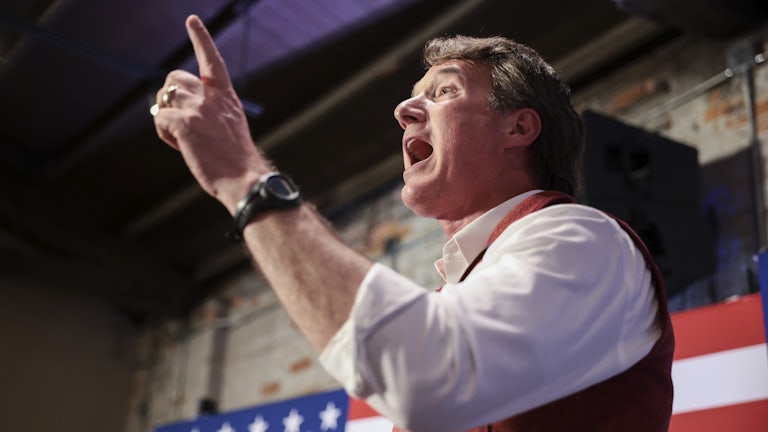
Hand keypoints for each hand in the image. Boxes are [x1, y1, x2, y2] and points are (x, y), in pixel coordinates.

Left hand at [153, 15, 270, 212]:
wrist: (245, 178)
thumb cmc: (236, 161)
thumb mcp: (229, 126)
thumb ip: (208, 111)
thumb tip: (173, 108)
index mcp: (226, 97)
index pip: (212, 60)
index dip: (201, 39)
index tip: (192, 20)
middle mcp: (212, 97)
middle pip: (174, 79)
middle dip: (168, 97)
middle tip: (179, 122)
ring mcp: (199, 109)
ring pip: (164, 99)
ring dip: (166, 118)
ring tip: (183, 139)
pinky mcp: (186, 124)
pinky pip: (159, 118)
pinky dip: (164, 134)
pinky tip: (180, 146)